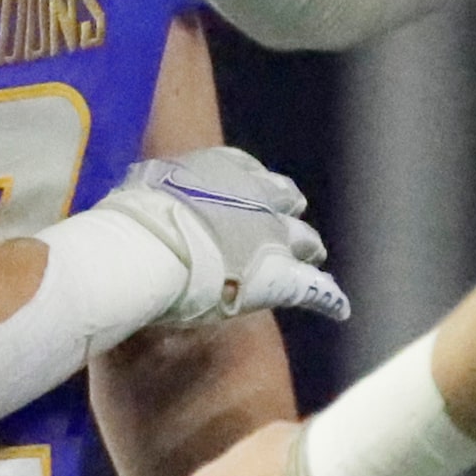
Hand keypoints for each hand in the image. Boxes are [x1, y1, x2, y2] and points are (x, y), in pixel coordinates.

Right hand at [95, 147, 350, 327]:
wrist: (151, 245)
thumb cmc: (136, 216)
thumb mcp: (144, 186)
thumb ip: (156, 188)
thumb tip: (142, 190)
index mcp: (220, 169)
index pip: (246, 171)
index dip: (253, 184)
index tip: (253, 191)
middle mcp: (254, 195)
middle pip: (282, 199)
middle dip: (286, 210)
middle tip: (289, 219)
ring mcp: (271, 235)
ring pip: (302, 238)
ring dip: (306, 246)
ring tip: (314, 253)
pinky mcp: (279, 275)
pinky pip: (313, 287)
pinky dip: (327, 296)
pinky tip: (338, 306)